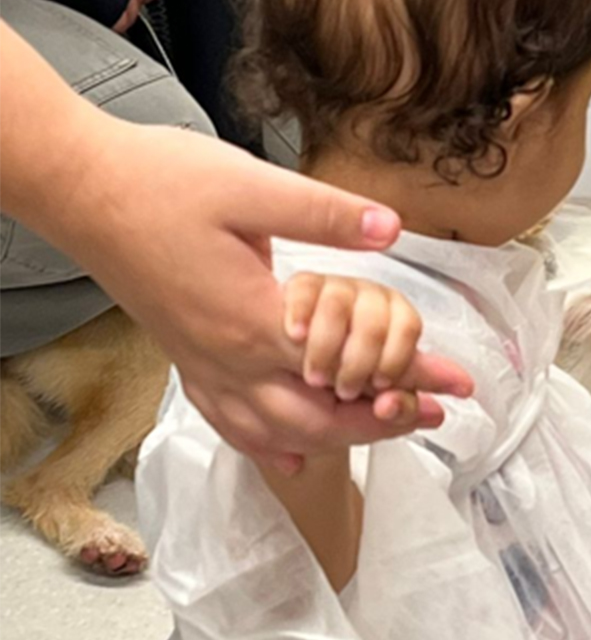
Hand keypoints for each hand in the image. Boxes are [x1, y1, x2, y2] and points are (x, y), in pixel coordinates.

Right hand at [53, 121, 472, 471]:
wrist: (83, 189)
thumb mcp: (253, 187)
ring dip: (337, 437)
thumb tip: (392, 229)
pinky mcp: (185, 358)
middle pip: (319, 418)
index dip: (411, 374)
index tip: (458, 380)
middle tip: (435, 412)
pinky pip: (229, 422)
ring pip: (276, 430)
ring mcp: (202, 364)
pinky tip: (291, 457)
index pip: (350, 367)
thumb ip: (325, 214)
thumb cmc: (163, 183)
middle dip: (385, 420)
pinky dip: (268, 445)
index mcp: (255, 320)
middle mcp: (229, 358)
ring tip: (386, 428)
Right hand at [284, 273, 427, 426]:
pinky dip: (300, 314)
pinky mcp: (301, 288)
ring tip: (316, 377)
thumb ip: (402, 410)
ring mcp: (336, 292)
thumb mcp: (366, 416)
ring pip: (338, 304)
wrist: (274, 394)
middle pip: (374, 319)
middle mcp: (371, 304)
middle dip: (358, 364)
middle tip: (345, 390)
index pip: (409, 327)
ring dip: (325, 349)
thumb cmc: (322, 403)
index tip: (381, 385)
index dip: (396, 361)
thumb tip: (437, 412)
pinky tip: (298, 337)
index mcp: (397, 327)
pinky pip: (304, 289)